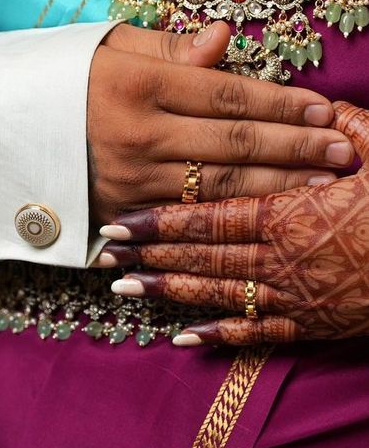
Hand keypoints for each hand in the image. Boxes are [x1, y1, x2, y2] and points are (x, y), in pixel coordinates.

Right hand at [89, 23, 353, 226]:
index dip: (280, 104)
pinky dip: (231, 218)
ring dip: (276, 188)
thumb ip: (168, 50)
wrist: (7, 137)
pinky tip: (266, 215)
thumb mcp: (108, 51)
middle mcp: (139, 136)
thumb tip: (223, 42)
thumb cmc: (64, 85)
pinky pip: (187, 218)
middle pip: (233, 145)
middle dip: (294, 149)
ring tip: (322, 187)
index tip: (324, 109)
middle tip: (342, 153)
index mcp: (137, 86)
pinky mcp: (125, 214)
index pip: (226, 95)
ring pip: (219, 188)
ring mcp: (132, 181)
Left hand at [98, 102, 368, 346]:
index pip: (207, 215)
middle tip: (104, 257)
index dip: (159, 220)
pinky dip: (217, 336)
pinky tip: (182, 338)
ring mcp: (290, 296)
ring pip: (216, 293)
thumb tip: (317, 109)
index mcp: (287, 213)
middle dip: (149, 254)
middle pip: (200, 255)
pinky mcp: (308, 325)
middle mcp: (278, 258)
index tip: (120, 222)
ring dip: (168, 291)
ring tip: (127, 290)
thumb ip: (343, 131)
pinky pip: (255, 333)